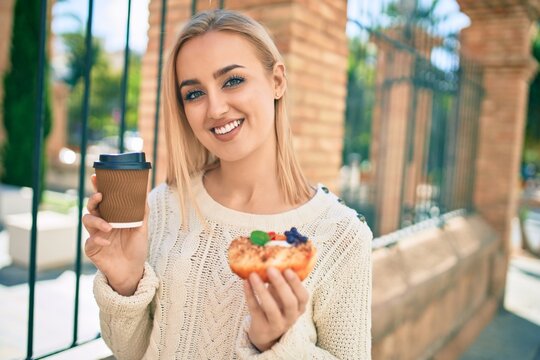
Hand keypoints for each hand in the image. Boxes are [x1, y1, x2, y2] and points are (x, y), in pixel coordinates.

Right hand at [82, 174, 147, 295]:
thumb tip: (145, 191)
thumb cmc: (136, 248)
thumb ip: (142, 211)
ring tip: (108, 226)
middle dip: (93, 200)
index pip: (103, 199)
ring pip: (87, 221)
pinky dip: (98, 240)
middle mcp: (101, 223)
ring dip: (97, 221)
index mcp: (112, 216)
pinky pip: (90, 241)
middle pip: (92, 207)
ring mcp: (95, 235)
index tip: (96, 176)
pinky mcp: (92, 249)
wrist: (132, 271)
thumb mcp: (142, 228)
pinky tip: (107, 241)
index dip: (97, 187)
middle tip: (100, 196)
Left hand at [243, 267, 308, 351]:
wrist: (265, 334)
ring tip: (253, 274)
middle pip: (289, 302)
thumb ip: (283, 282)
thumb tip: (274, 258)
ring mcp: (276, 324)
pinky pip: (255, 309)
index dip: (296, 283)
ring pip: (271, 308)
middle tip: (270, 268)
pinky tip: (245, 282)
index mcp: (299, 307)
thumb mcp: (283, 297)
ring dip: (261, 289)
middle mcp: (291, 317)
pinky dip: (249, 295)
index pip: (303, 296)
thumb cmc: (276, 307)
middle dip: (281, 284)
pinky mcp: (261, 327)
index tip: (287, 269)